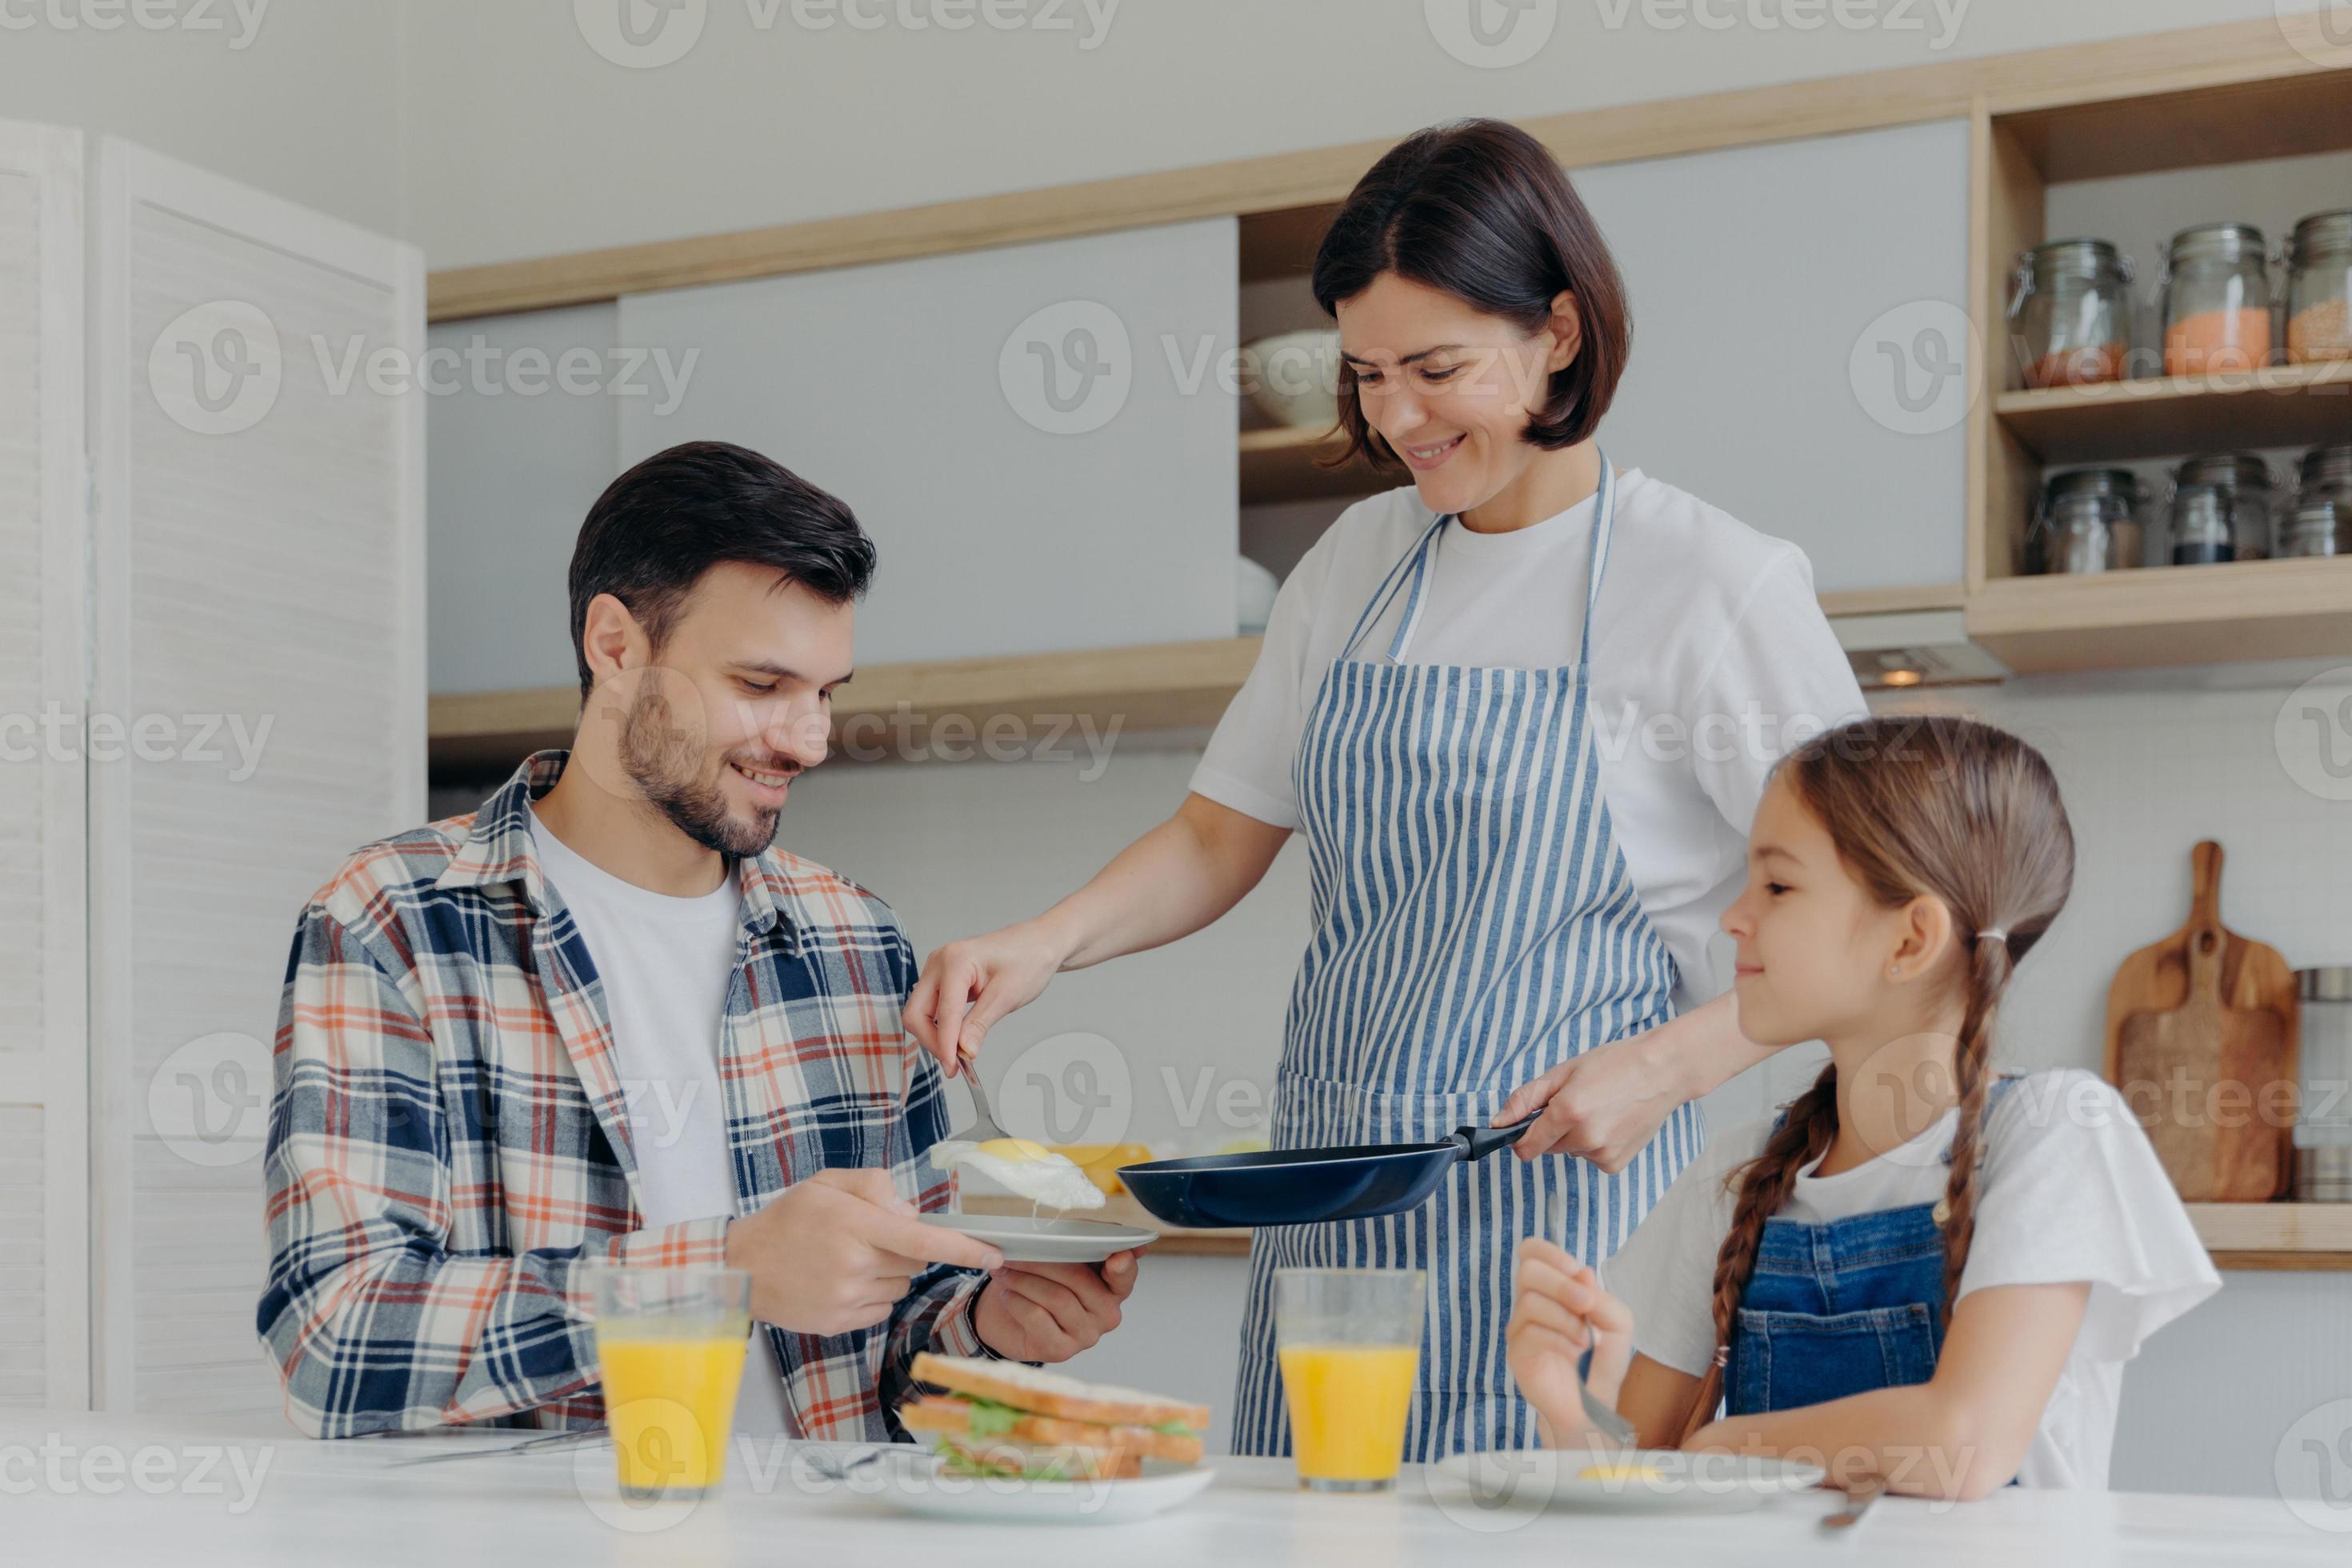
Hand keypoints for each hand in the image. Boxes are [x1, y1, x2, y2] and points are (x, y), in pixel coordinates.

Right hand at [724, 1168, 1003, 1336]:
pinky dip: (872, 1295)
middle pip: (915, 1262)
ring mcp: (847, 1299)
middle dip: (905, 1249)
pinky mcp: (840, 1324)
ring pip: (900, 1286)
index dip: (964, 1248)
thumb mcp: (827, 1183)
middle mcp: (855, 1266)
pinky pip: (881, 1309)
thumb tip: (911, 1214)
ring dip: (888, 1273)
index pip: (922, 1240)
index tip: (994, 1254)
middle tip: (867, 1237)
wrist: (741, 1268)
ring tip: (846, 1260)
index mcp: (855, 1225)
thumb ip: (876, 1187)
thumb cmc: (786, 1219)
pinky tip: (840, 1281)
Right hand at [904, 920, 1069, 1075]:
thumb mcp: (1007, 995)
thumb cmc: (1028, 959)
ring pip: (920, 1012)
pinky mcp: (943, 979)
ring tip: (959, 1053)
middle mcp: (939, 962)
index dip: (945, 1045)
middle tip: (954, 1065)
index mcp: (955, 960)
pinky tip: (957, 1039)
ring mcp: (938, 970)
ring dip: (935, 1036)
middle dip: (932, 1041)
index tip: (953, 1068)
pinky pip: (932, 1008)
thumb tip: (963, 1051)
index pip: (943, 1013)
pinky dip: (941, 1027)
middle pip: (916, 1013)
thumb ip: (980, 1024)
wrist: (1039, 942)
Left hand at [971, 1250, 1138, 1362]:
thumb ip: (1082, 1241)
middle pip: (1079, 1279)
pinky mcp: (1060, 1350)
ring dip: (1024, 1279)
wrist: (1006, 1319)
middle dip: (1043, 1261)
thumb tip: (1106, 1228)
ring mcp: (1085, 1335)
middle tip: (1017, 1251)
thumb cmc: (1039, 1283)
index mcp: (1113, 1288)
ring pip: (1056, 1298)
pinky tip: (1008, 1294)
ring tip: (1005, 1271)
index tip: (1117, 1256)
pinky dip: (1016, 1300)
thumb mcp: (1059, 1257)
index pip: (1125, 1276)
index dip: (1123, 1266)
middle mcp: (1106, 1314)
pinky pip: (1037, 1316)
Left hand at [1496, 1031, 1683, 1170]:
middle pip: (1548, 1147)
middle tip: (1577, 1103)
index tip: (1527, 1126)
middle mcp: (1584, 1138)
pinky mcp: (1615, 1164)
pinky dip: (1595, 1145)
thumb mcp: (1564, 1072)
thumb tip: (1498, 1122)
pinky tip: (1612, 1122)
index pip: (1526, 1147)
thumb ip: (1526, 1099)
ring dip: (1576, 1136)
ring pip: (1571, 1151)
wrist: (1661, 1072)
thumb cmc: (1614, 1065)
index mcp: (1567, 1112)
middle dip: (1553, 1130)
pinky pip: (1591, 1158)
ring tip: (1601, 1109)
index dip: (1521, 1137)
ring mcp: (1602, 1154)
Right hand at [1506, 1238, 1633, 1446]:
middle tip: (1586, 1305)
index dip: (1551, 1254)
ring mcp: (1519, 1327)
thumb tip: (1582, 1273)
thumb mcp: (1617, 1323)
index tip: (1576, 1273)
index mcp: (1552, 1288)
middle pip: (1528, 1270)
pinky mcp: (1516, 1352)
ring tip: (1585, 1341)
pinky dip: (1559, 1340)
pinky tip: (1574, 1353)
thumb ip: (1601, 1297)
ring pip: (1530, 1302)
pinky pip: (1530, 1332)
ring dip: (1566, 1319)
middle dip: (1562, 1285)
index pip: (1531, 1250)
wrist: (1592, 1405)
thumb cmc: (1602, 1360)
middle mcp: (1531, 1301)